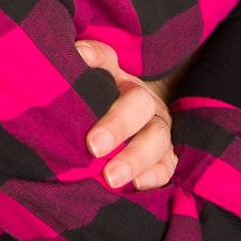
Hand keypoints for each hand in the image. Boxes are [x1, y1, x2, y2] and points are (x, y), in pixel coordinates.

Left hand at [74, 39, 177, 190]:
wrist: (128, 123)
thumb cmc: (94, 106)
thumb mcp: (83, 86)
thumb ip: (73, 70)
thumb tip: (72, 55)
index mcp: (117, 77)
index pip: (105, 58)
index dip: (93, 56)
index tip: (79, 61)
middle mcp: (143, 100)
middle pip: (139, 104)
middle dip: (117, 126)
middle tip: (93, 147)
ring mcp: (158, 128)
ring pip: (157, 138)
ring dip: (135, 159)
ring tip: (110, 177)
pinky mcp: (165, 155)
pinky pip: (167, 165)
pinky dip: (155, 176)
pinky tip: (137, 185)